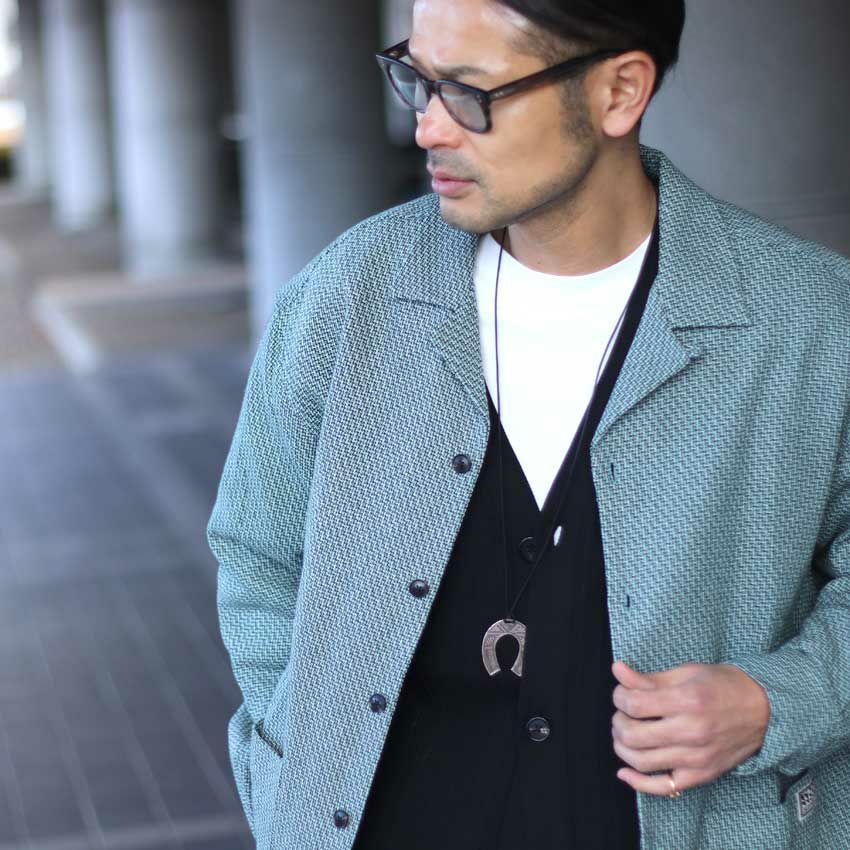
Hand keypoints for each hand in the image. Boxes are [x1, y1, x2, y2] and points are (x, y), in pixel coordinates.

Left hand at [610, 660, 770, 796]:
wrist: (764, 710)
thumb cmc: (724, 686)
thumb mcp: (687, 673)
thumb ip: (649, 678)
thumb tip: (618, 670)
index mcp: (687, 701)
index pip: (633, 704)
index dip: (619, 697)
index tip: (623, 693)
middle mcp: (692, 732)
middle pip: (632, 734)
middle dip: (618, 721)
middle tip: (622, 713)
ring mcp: (697, 758)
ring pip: (641, 761)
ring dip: (622, 747)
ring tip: (625, 734)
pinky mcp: (702, 775)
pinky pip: (664, 787)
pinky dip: (638, 783)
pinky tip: (625, 772)